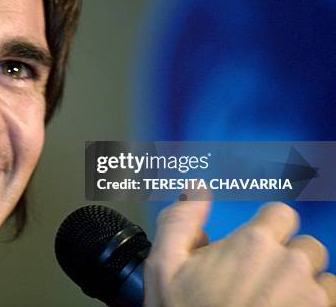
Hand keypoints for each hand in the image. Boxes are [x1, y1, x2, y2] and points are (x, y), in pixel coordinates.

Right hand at [143, 199, 335, 305]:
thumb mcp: (164, 267)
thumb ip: (180, 221)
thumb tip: (198, 189)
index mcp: (254, 243)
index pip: (281, 214)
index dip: (268, 227)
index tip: (255, 246)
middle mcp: (291, 265)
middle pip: (306, 247)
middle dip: (288, 260)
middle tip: (261, 283)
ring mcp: (312, 298)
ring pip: (324, 280)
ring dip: (307, 288)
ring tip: (277, 304)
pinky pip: (332, 304)